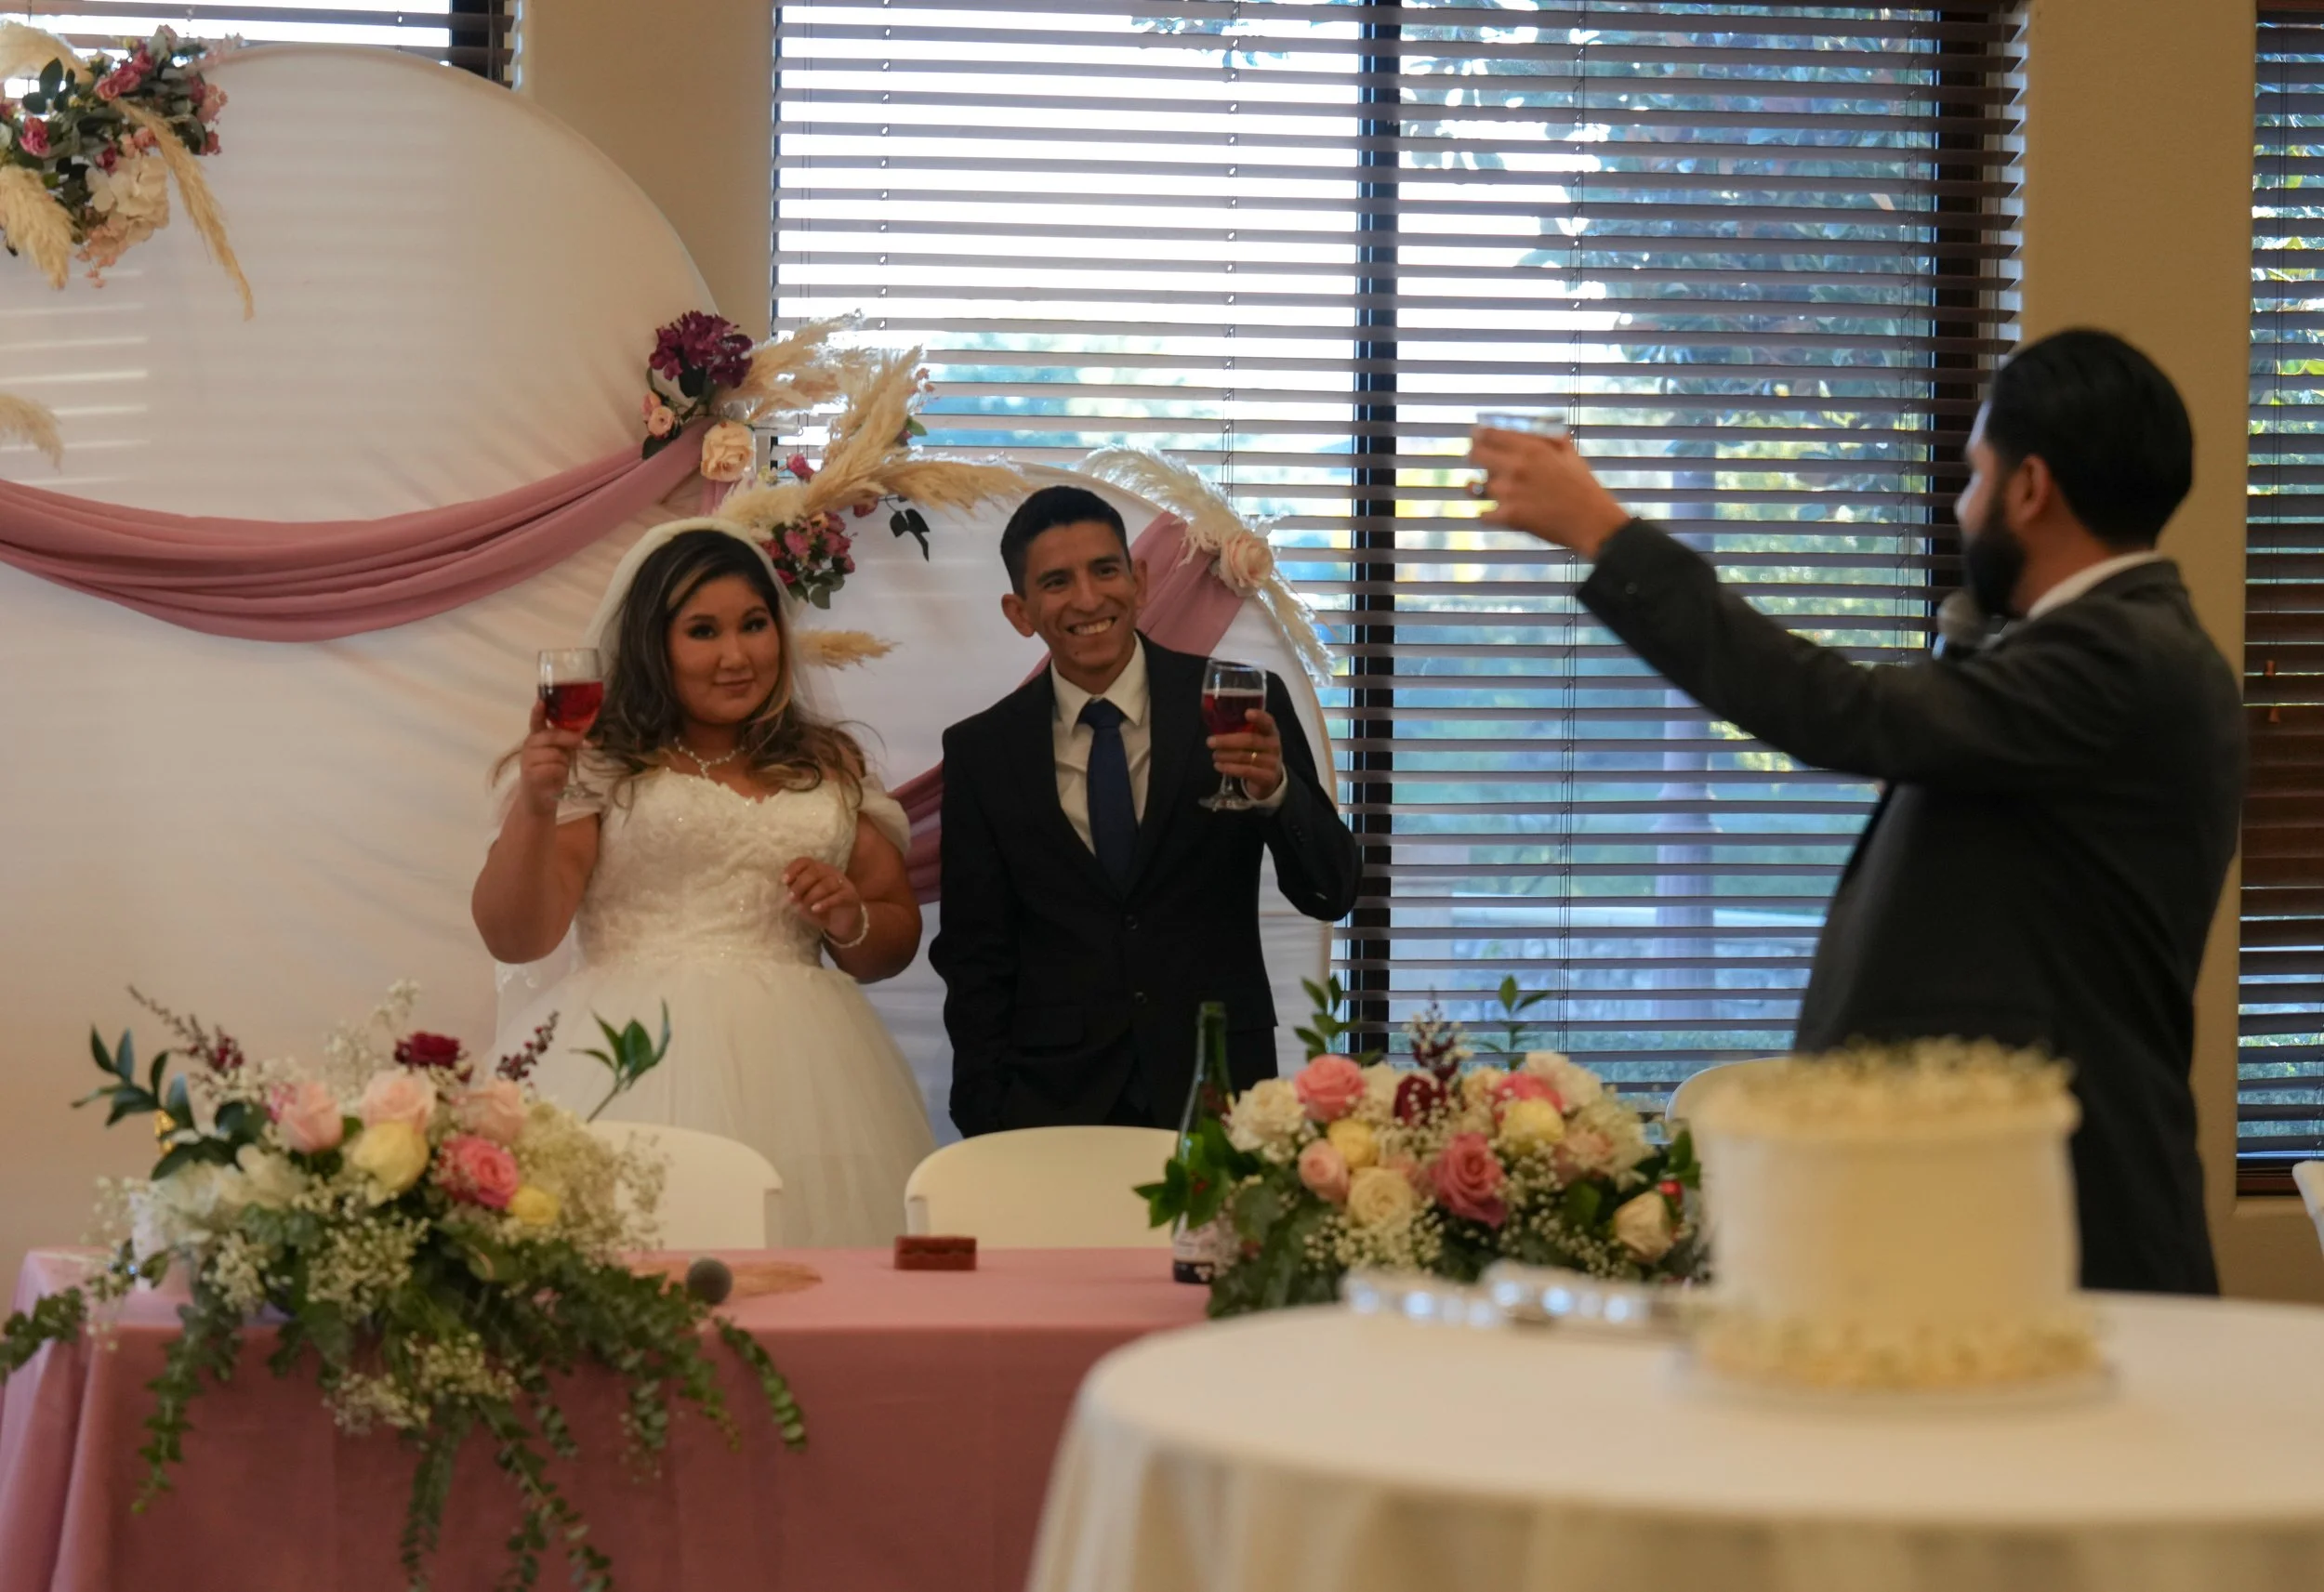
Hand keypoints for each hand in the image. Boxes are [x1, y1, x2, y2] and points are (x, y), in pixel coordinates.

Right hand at [516, 699, 584, 818]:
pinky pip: (554, 768)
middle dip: (571, 740)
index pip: (536, 721)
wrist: (540, 799)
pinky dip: (560, 774)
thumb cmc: (551, 773)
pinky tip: (553, 779)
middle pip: (553, 736)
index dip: (538, 712)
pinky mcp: (530, 774)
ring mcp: (528, 759)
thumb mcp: (561, 753)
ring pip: (556, 754)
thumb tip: (586, 728)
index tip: (541, 701)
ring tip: (558, 771)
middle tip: (588, 745)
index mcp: (536, 738)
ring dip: (564, 764)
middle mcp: (529, 746)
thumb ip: (568, 740)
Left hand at [784, 856, 864, 945]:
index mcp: (818, 870)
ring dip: (811, 895)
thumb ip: (797, 893)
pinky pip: (838, 896)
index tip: (784, 881)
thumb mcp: (805, 901)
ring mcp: (843, 883)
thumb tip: (789, 890)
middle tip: (792, 898)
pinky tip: (815, 909)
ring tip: (803, 907)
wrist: (843, 922)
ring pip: (827, 883)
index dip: (793, 869)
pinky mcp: (851, 896)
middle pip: (815, 871)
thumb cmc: (821, 909)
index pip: (805, 862)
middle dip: (800, 885)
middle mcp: (831, 873)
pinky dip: (825, 902)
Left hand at [1207, 705, 1284, 801]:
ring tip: (1214, 755)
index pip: (1267, 722)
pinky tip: (1218, 766)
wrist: (1269, 778)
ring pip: (1245, 757)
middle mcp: (1274, 745)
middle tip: (1210, 742)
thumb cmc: (1256, 753)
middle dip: (1227, 741)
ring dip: (1226, 756)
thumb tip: (1216, 724)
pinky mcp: (1267, 777)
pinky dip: (1229, 768)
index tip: (1247, 713)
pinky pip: (1246, 771)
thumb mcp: (1254, 740)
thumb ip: (1242, 731)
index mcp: (1270, 732)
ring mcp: (1272, 762)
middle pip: (1251, 740)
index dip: (1258, 717)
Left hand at [1469, 427, 1632, 557]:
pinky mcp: (1509, 516)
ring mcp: (1510, 492)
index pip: (1490, 433)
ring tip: (1491, 490)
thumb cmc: (1583, 487)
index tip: (1476, 436)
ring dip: (1484, 489)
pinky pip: (1483, 514)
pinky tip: (1494, 513)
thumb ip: (1547, 437)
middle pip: (1475, 455)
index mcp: (1531, 448)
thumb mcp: (1568, 453)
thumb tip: (1530, 427)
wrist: (1592, 521)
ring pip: (1479, 487)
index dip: (1478, 434)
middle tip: (1475, 460)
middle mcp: (1516, 466)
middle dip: (1473, 456)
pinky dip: (1487, 514)